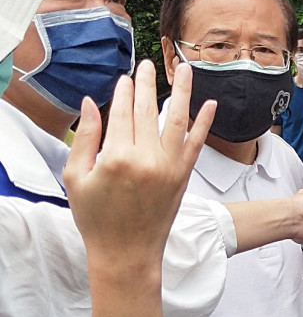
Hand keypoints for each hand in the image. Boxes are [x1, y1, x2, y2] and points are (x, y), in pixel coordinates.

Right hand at [63, 61, 213, 263]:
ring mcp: (170, 167)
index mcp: (117, 158)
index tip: (125, 77)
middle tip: (147, 64)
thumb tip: (90, 103)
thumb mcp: (77, 177)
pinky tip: (210, 104)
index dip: (123, 92)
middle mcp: (147, 159)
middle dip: (147, 84)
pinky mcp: (184, 176)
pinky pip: (197, 144)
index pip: (121, 113)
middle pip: (147, 111)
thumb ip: (85, 138)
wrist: (127, 252)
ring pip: (178, 120)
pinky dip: (204, 123)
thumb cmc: (96, 218)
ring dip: (183, 92)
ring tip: (186, 69)